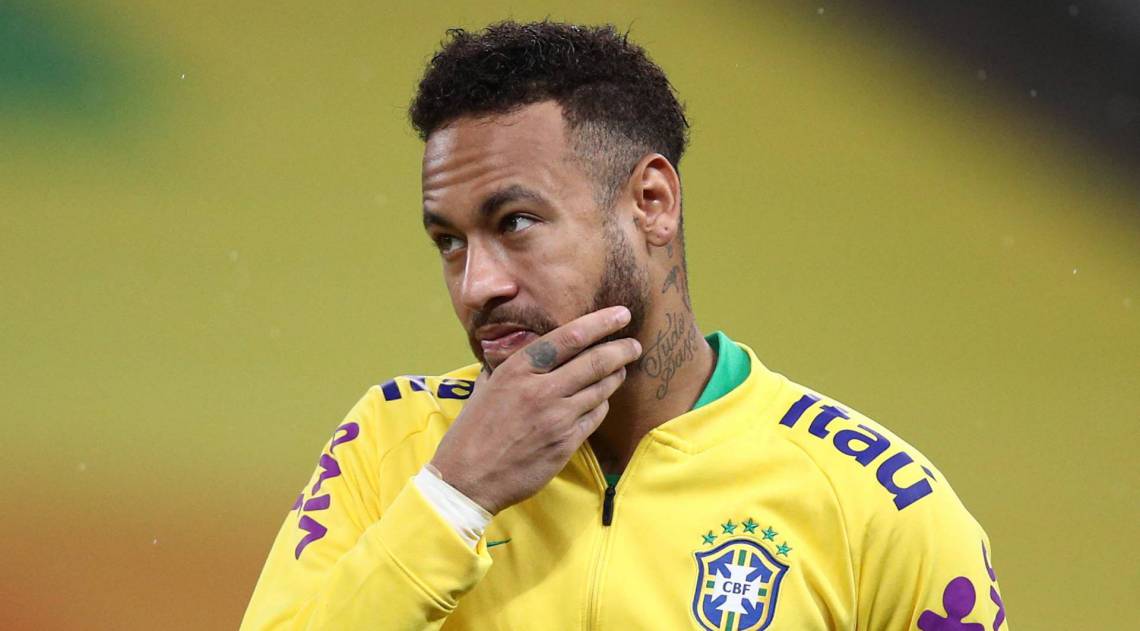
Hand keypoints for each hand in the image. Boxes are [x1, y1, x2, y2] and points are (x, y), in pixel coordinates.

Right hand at [429, 306, 641, 514]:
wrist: (467, 478)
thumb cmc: (472, 431)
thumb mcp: (485, 386)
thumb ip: (507, 366)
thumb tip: (521, 348)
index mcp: (518, 369)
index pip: (570, 337)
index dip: (601, 323)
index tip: (621, 314)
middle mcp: (540, 389)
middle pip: (595, 361)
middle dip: (622, 350)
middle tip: (634, 345)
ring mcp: (556, 417)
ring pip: (601, 388)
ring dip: (615, 376)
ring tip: (621, 369)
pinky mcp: (566, 443)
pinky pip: (595, 416)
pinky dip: (602, 404)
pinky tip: (601, 399)